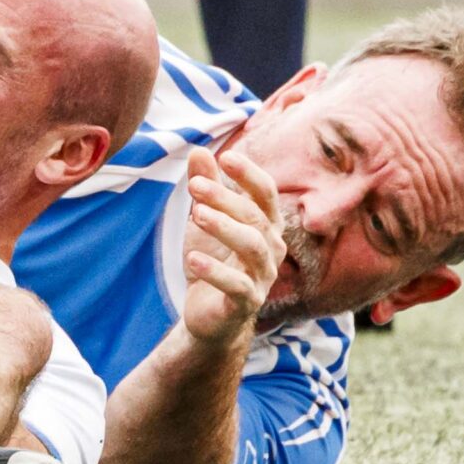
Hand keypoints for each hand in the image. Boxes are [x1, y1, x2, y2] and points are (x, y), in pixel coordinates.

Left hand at [178, 148, 282, 347]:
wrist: (209, 313)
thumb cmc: (213, 258)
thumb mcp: (203, 218)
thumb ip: (205, 185)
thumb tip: (199, 150)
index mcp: (265, 225)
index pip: (265, 193)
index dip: (249, 175)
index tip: (226, 157)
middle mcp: (270, 248)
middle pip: (254, 217)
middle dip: (225, 198)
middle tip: (195, 185)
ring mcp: (261, 277)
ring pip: (251, 247)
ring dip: (224, 227)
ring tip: (195, 215)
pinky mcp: (246, 303)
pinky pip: (237, 285)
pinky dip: (215, 271)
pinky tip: (193, 259)